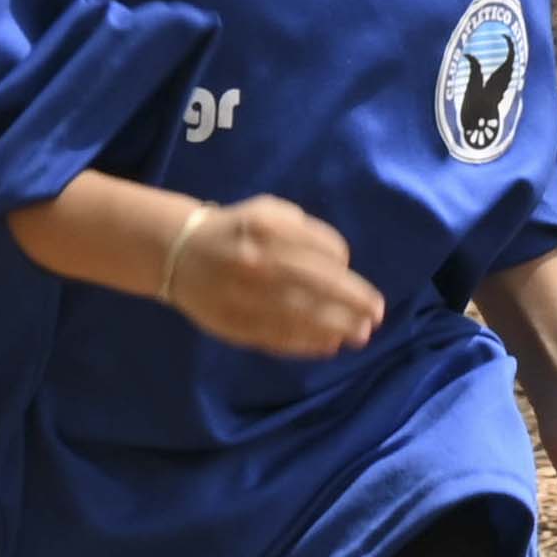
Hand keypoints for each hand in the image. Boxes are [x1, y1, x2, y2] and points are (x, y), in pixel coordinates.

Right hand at [160, 193, 389, 357]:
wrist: (179, 253)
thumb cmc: (236, 230)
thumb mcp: (269, 211)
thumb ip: (305, 231)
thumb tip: (343, 264)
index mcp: (267, 227)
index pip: (321, 248)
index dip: (344, 263)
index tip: (352, 274)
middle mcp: (257, 261)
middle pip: (318, 284)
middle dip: (353, 301)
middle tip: (377, 313)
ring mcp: (245, 296)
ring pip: (301, 316)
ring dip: (337, 327)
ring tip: (360, 334)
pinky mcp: (235, 324)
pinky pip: (278, 337)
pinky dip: (308, 343)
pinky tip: (329, 344)